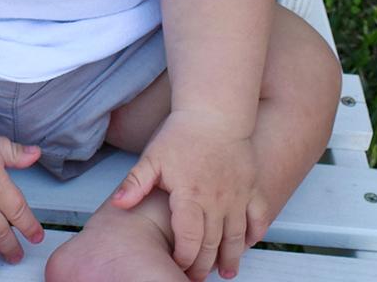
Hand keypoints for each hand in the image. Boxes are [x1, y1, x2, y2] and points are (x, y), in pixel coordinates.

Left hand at [111, 111, 265, 280]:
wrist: (213, 111)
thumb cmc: (181, 133)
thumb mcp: (152, 156)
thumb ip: (136, 183)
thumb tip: (118, 204)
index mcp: (190, 197)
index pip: (189, 241)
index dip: (183, 258)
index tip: (176, 263)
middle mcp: (217, 202)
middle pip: (213, 245)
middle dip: (203, 265)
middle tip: (195, 276)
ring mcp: (237, 196)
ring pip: (237, 237)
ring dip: (231, 258)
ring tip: (224, 273)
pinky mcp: (251, 187)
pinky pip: (258, 217)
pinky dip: (255, 234)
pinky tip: (248, 244)